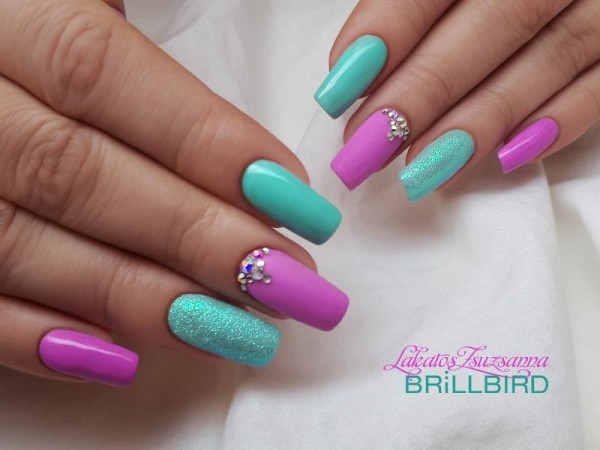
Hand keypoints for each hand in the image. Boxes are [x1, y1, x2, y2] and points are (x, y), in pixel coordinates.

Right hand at [0, 0, 347, 386]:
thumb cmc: (24, 35)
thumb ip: (120, 54)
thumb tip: (242, 158)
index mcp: (0, 15)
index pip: (99, 73)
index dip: (202, 142)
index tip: (291, 200)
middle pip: (75, 173)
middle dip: (193, 236)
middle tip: (286, 281)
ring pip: (21, 244)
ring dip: (137, 298)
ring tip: (232, 330)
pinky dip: (33, 336)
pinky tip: (120, 361)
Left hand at [315, 0, 599, 200]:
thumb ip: (408, 7)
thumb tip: (356, 70)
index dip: (390, 31)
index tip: (340, 87)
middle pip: (493, 22)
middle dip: (424, 91)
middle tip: (368, 145)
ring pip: (550, 57)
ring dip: (480, 121)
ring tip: (421, 169)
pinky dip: (558, 123)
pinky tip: (505, 159)